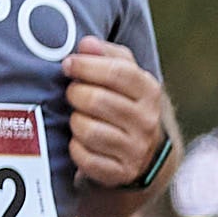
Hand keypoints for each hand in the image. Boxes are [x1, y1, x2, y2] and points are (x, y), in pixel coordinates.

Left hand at [63, 38, 173, 189]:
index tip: (68, 64)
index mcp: (150, 92)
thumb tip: (86, 44)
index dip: (86, 65)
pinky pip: (84, 157)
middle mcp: (147, 121)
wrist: (145, 153)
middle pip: (97, 100)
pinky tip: (79, 141)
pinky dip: (75, 148)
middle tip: (72, 94)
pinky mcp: (120, 173)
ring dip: (74, 122)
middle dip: (75, 94)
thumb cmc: (126, 104)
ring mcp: (135, 149)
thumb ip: (108, 55)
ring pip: (87, 130)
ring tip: (78, 117)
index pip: (118, 72)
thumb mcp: (126, 76)